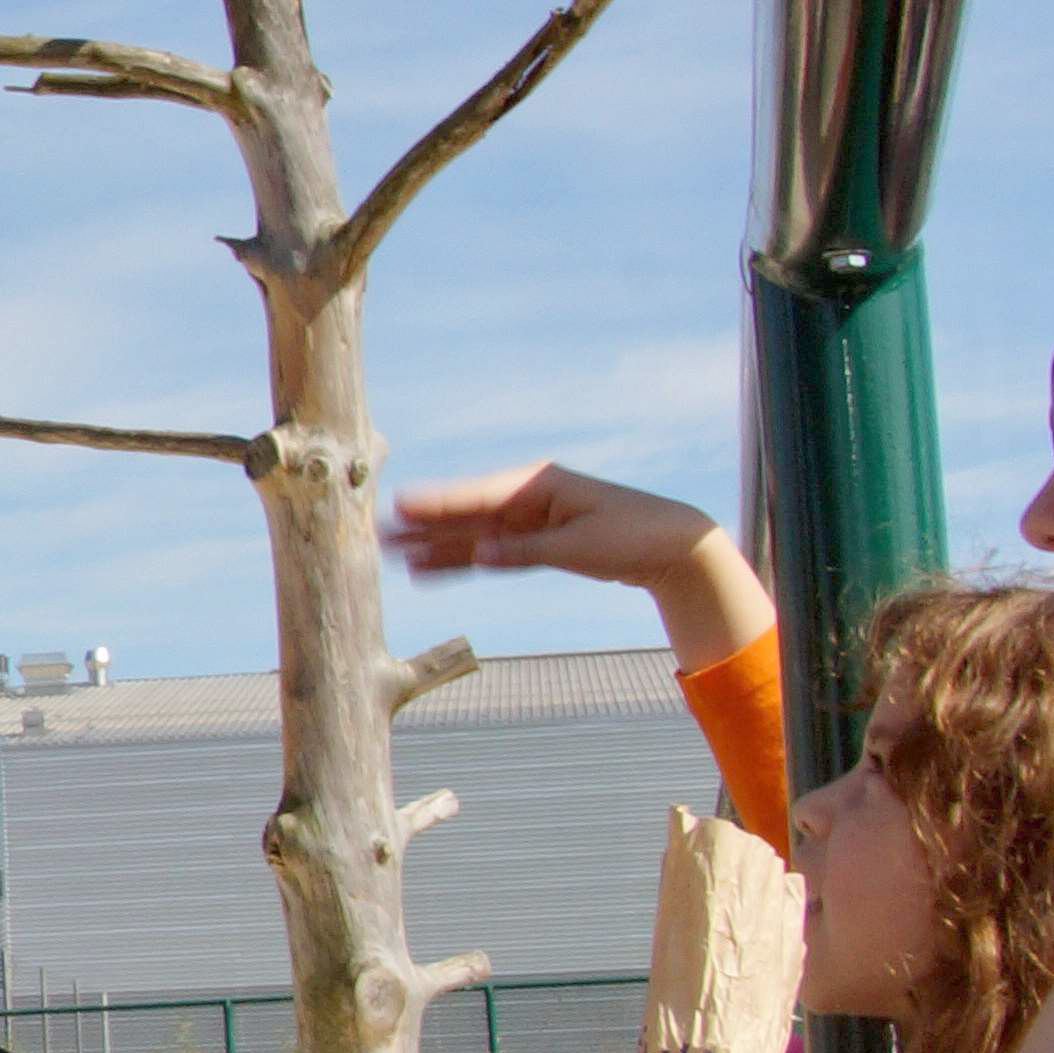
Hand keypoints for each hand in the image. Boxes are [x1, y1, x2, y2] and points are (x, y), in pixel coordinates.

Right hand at [385, 461, 726, 590]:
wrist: (674, 548)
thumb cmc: (634, 536)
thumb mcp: (580, 546)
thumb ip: (524, 551)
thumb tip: (478, 555)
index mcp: (537, 486)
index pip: (477, 497)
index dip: (437, 504)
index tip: (399, 505)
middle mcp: (527, 499)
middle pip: (466, 514)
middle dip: (424, 524)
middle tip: (379, 531)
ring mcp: (529, 520)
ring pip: (473, 534)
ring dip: (436, 545)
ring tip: (394, 554)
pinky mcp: (536, 542)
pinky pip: (491, 551)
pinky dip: (464, 558)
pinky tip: (433, 566)